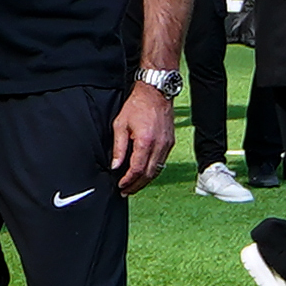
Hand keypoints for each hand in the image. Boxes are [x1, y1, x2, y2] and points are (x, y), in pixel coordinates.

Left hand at [110, 80, 174, 194]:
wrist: (155, 94)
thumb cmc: (136, 106)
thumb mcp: (120, 125)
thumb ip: (118, 147)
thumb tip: (115, 166)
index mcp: (145, 142)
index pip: (137, 169)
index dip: (128, 180)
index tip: (120, 186)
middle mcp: (160, 145)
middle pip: (149, 174)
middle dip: (137, 185)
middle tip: (126, 191)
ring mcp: (167, 145)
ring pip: (157, 170)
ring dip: (145, 180)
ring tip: (133, 186)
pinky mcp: (171, 143)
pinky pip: (162, 162)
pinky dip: (152, 171)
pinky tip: (144, 173)